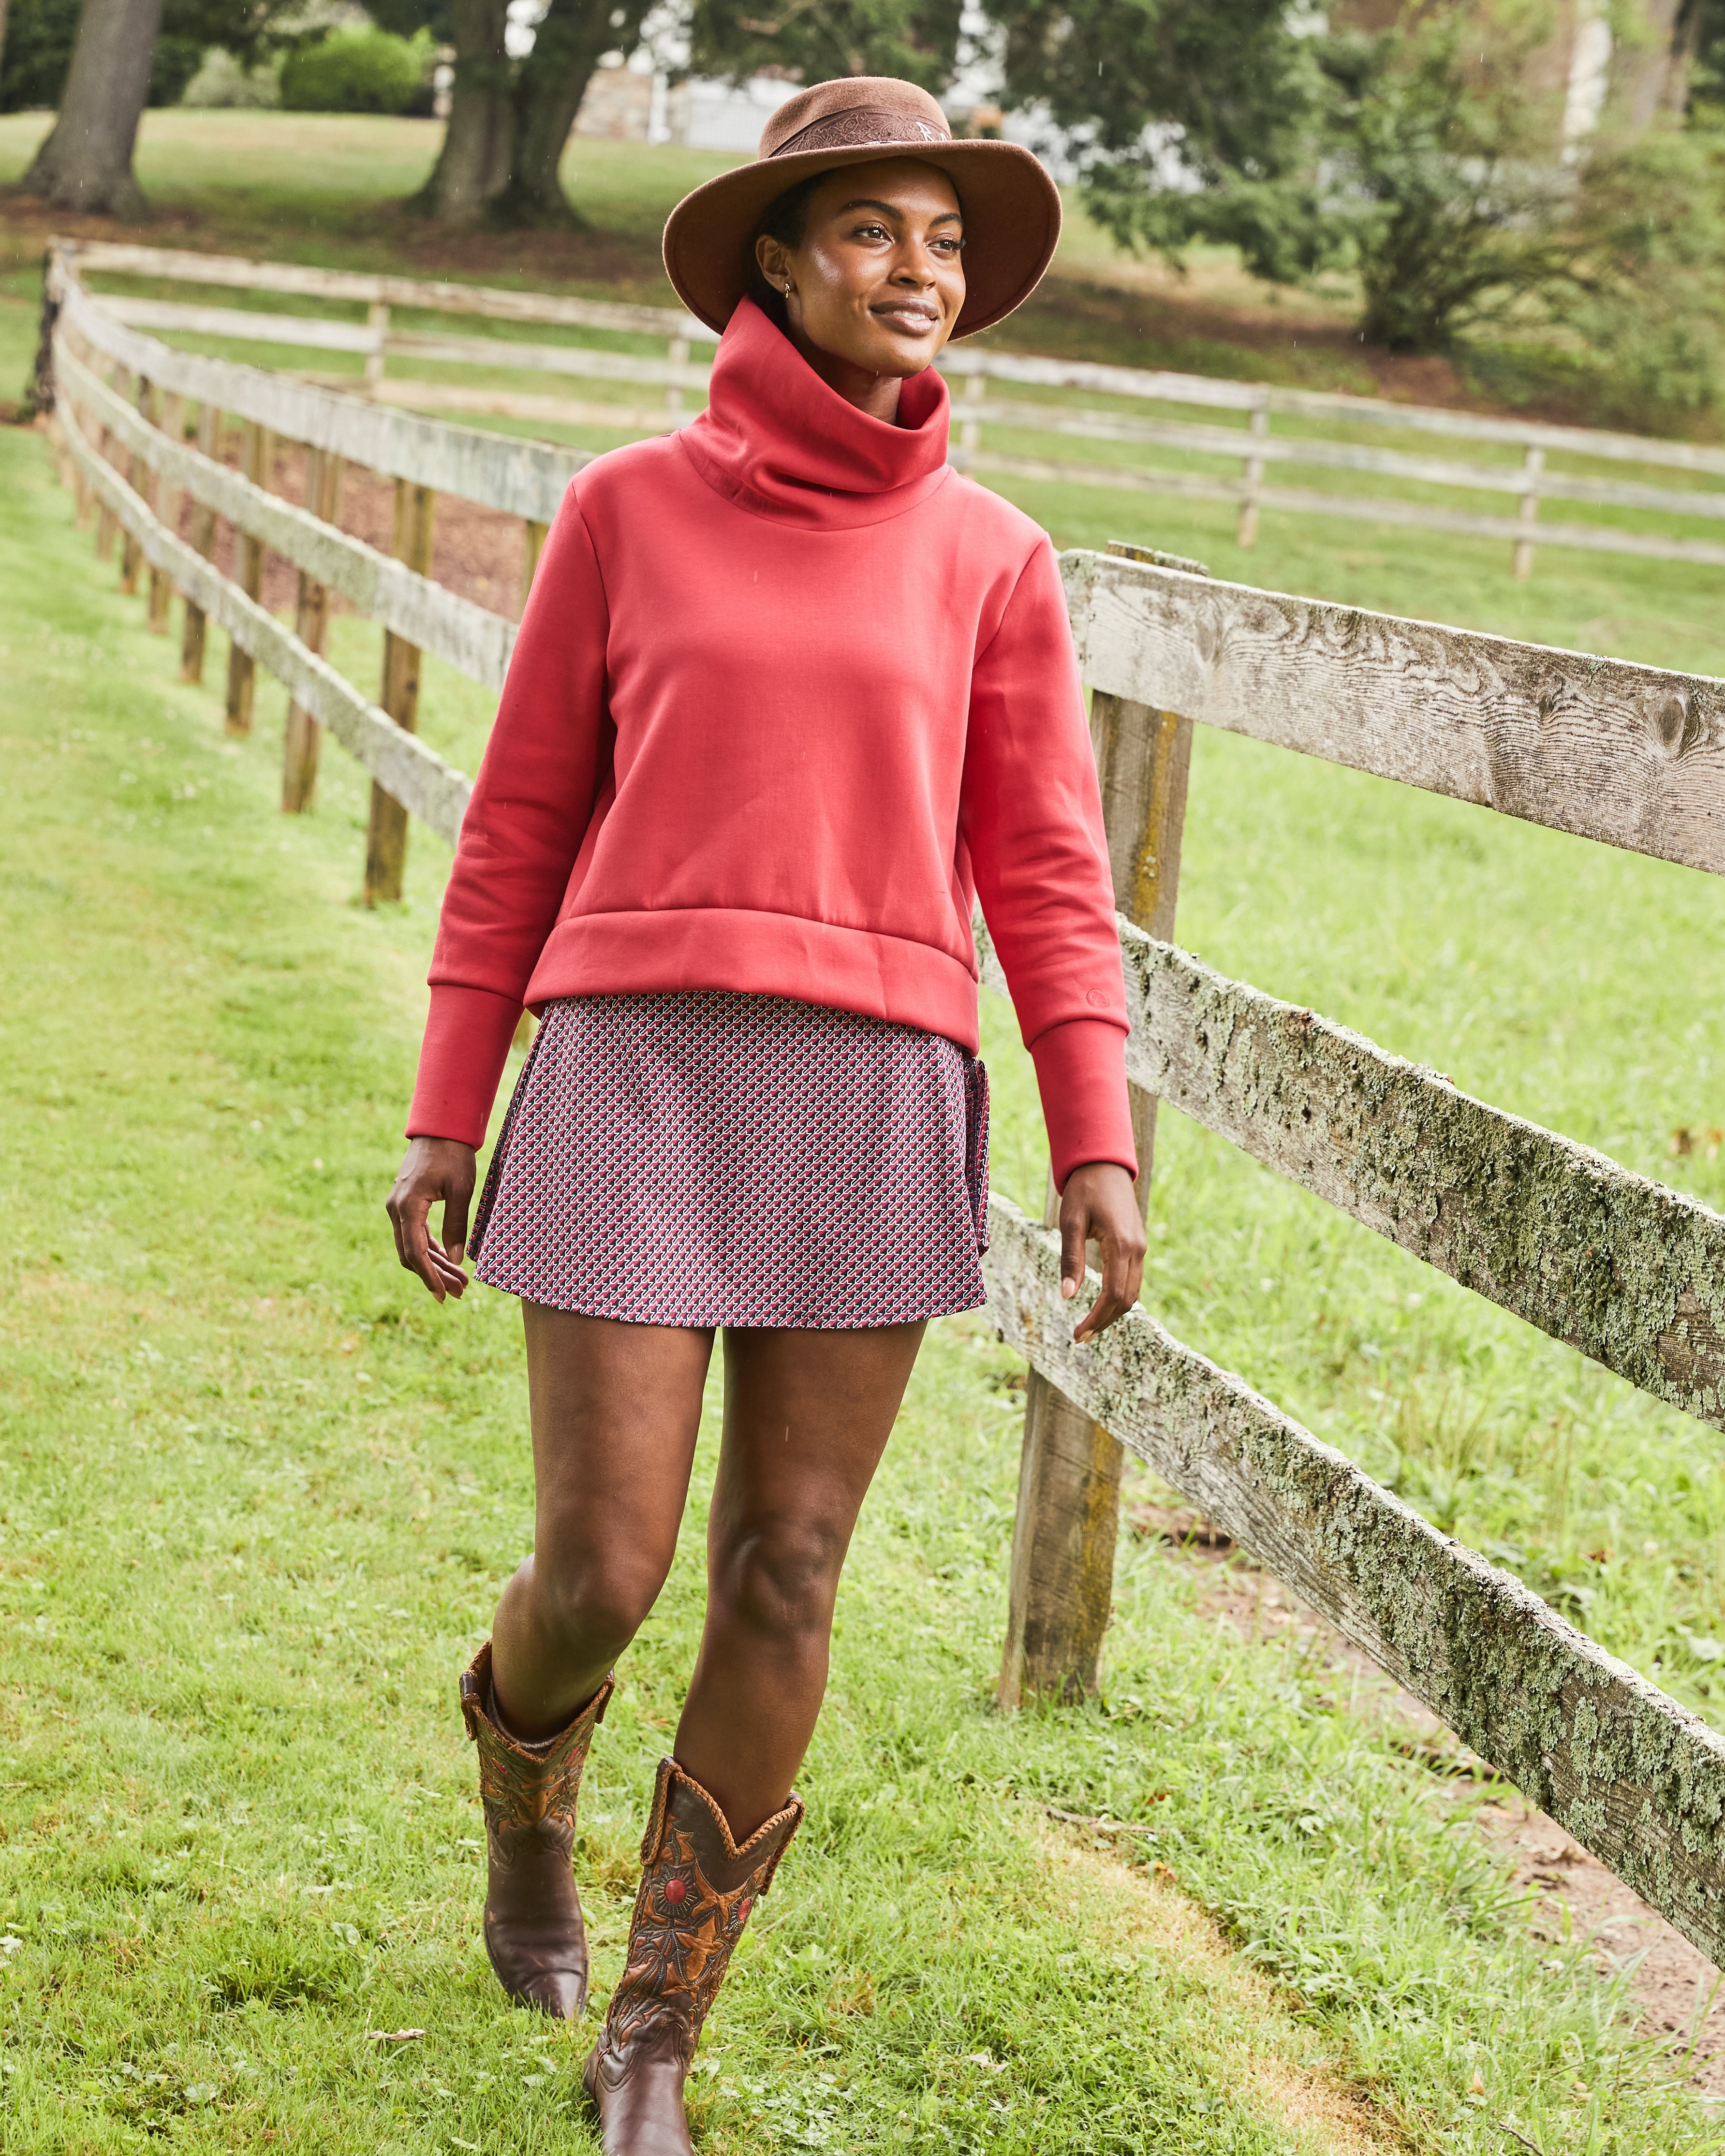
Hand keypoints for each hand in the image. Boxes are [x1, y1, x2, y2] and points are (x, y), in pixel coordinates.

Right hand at [387, 1136, 476, 1303]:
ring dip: (434, 1264)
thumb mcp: (460, 1190)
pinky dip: (431, 1249)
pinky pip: (415, 1233)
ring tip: (459, 1282)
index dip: (429, 1277)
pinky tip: (448, 1261)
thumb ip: (456, 1225)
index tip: (443, 1294)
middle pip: (411, 1254)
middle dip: (434, 1275)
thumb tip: (457, 1260)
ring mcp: (399, 1207)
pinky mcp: (406, 1204)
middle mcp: (396, 1209)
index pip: (415, 1253)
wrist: (440, 1128)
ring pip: (413, 1246)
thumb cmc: (453, 1155)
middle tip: (459, 1292)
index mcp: (407, 1207)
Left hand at [1058, 1162, 1145, 1342]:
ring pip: (1132, 1293)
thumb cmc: (1084, 1190)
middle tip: (1079, 1337)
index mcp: (1121, 1244)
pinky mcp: (1138, 1246)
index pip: (1113, 1295)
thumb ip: (1070, 1259)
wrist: (1105, 1165)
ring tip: (1088, 1326)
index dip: (1096, 1319)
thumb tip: (1067, 1296)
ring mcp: (1140, 1248)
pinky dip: (1118, 1298)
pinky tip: (1101, 1305)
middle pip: (1126, 1300)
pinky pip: (1132, 1280)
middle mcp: (1137, 1250)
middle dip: (1103, 1322)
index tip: (1077, 1334)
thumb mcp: (1070, 1222)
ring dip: (1112, 1313)